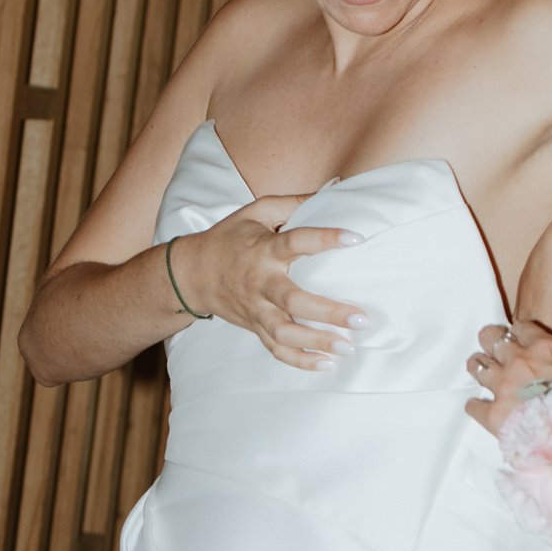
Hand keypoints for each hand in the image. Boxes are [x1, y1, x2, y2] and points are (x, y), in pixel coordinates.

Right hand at [180, 205, 365, 369]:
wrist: (190, 274)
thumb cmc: (229, 239)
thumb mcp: (256, 212)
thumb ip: (294, 202)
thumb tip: (335, 186)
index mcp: (263, 250)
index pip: (296, 242)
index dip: (325, 239)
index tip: (356, 238)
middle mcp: (260, 283)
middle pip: (293, 301)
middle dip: (328, 312)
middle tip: (361, 318)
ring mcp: (256, 310)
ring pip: (285, 333)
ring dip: (317, 342)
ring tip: (348, 346)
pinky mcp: (254, 327)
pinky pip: (276, 350)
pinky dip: (299, 361)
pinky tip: (326, 364)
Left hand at [464, 316, 551, 440]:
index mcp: (543, 348)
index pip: (521, 327)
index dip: (518, 334)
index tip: (519, 341)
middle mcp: (518, 362)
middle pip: (490, 338)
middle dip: (490, 342)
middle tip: (494, 352)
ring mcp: (503, 387)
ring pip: (477, 366)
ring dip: (479, 369)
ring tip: (484, 374)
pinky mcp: (493, 414)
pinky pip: (473, 406)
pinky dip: (476, 406)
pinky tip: (481, 407)